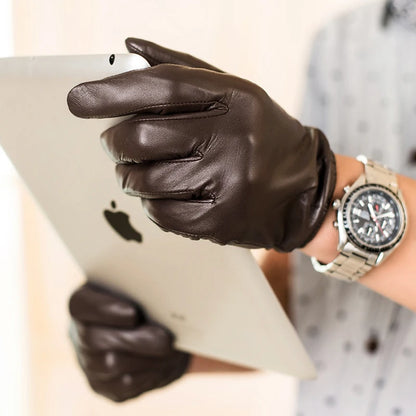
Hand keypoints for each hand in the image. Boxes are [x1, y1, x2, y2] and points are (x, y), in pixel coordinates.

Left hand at [67, 38, 335, 251]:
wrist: (304, 189)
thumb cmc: (261, 135)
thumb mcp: (234, 92)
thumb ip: (183, 68)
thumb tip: (129, 48)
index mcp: (235, 98)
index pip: (161, 86)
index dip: (111, 92)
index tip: (78, 100)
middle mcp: (234, 138)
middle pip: (142, 137)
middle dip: (114, 142)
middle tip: (115, 144)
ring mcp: (229, 183)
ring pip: (146, 181)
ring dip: (130, 176)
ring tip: (140, 171)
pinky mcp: (223, 221)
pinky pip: (162, 214)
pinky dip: (151, 205)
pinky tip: (162, 195)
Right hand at [68, 283, 189, 401]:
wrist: (146, 330)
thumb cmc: (142, 301)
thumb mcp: (139, 290)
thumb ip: (141, 290)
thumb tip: (162, 297)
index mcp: (84, 302)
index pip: (80, 305)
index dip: (104, 310)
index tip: (133, 313)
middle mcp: (79, 334)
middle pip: (94, 340)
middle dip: (134, 340)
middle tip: (164, 339)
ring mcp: (88, 363)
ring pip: (111, 364)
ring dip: (146, 357)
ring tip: (170, 349)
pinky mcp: (104, 386)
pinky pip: (124, 384)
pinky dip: (149, 373)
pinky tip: (165, 363)